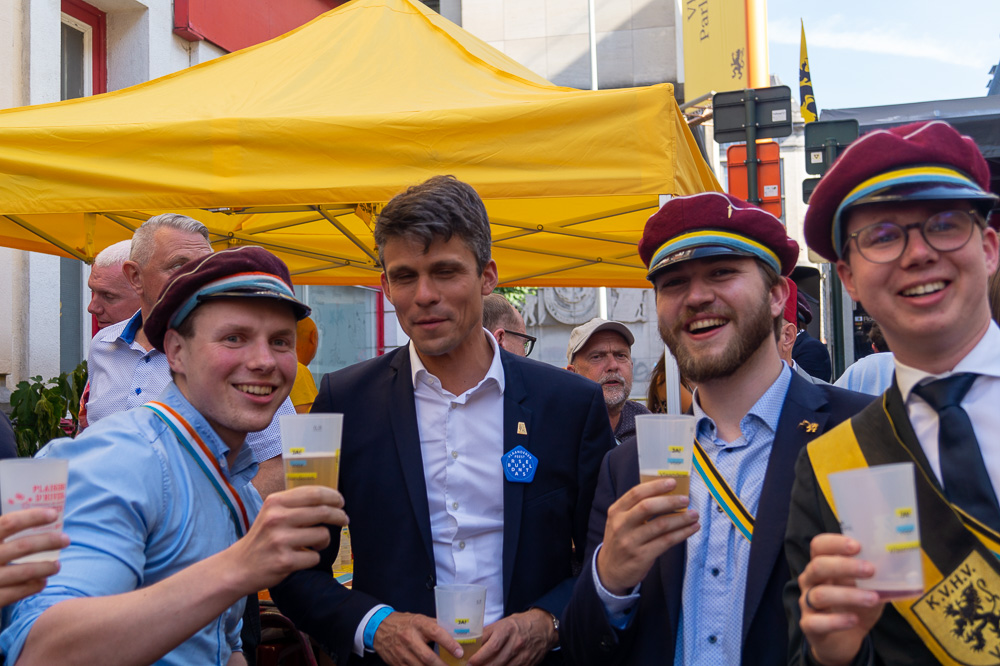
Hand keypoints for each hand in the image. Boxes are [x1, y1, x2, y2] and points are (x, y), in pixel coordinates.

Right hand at [0, 507, 69, 606]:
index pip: (9, 523)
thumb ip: (0, 531)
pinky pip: (16, 593)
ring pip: (24, 571)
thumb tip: (32, 514)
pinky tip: (42, 583)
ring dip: (45, 567)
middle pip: (23, 547)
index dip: (33, 517)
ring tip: (57, 565)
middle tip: (66, 540)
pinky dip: (32, 587)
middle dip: (48, 542)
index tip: (54, 514)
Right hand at [228, 485, 346, 593]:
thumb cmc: (262, 538)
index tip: (341, 502)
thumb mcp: (272, 513)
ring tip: (316, 544)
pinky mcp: (284, 561)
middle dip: (339, 515)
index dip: (333, 496)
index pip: (313, 493)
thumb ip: (295, 504)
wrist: (239, 567)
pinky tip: (302, 558)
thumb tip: (328, 498)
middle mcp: (277, 518)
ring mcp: (280, 540)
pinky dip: (313, 558)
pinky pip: (314, 557)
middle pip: (323, 512)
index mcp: (275, 502)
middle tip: (344, 519)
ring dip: (325, 541)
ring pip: (322, 535)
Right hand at [373, 611, 456, 665]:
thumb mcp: (419, 619)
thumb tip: (455, 632)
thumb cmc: (403, 623)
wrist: (379, 628)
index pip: (436, 633)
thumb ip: (435, 625)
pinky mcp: (397, 663)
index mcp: (418, 624)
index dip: (449, 643)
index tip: (459, 652)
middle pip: (428, 657)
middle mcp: (409, 638)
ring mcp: (401, 653)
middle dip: (442, 665)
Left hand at [468, 609, 555, 665]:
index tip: (469, 662)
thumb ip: (486, 634)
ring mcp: (524, 656)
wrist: (543, 627)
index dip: (479, 657)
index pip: (492, 647)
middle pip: (497, 662)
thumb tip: (470, 644)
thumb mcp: (501, 624)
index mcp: (507, 630)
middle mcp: (516, 643)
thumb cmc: (518, 624)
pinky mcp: (528, 664)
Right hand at [596, 477, 698, 594]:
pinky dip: (682, 533)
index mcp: (616, 511)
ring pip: (660, 525)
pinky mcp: (642, 556)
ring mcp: (631, 541)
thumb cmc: (620, 540)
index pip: (636, 493)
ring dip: (681, 519)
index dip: (655, 486)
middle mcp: (621, 525)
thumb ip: (636, 508)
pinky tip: (691, 529)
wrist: (610, 571)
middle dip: (670, 501)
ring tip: (694, 515)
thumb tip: (666, 494)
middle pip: (647, 507)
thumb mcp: (620, 521)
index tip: (672, 482)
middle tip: (686, 500)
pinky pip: (666, 541)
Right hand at [797, 534, 884, 665]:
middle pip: (818, 566)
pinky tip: (854, 620)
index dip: (834, 543)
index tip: (858, 546)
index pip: (819, 546)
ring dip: (849, 595)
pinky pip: (818, 622)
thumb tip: (896, 565)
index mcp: (822, 567)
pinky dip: (837, 621)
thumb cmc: (855, 608)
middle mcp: (810, 581)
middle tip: (870, 570)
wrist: (844, 640)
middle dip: (844, 566)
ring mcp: (807, 603)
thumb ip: (874, 578)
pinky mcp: (809, 625)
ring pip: (820, 594)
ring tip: (872, 599)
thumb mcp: (867, 589)